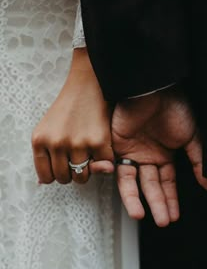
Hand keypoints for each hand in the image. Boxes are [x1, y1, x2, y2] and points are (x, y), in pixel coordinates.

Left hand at [32, 48, 113, 184]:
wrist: (89, 84)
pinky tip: (102, 148)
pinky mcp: (98, 141)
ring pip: (83, 177)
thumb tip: (43, 184)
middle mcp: (57, 143)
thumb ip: (45, 154)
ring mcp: (78, 143)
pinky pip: (103, 166)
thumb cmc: (68, 106)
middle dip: (73, 171)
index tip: (64, 166)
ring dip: (89, 169)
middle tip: (79, 158)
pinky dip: (105, 161)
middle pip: (65, 178)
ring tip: (90, 153)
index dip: (57, 174)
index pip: (46, 177)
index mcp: (40, 140)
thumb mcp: (47, 128)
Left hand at [112, 87, 206, 226]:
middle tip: (163, 221)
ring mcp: (133, 152)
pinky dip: (125, 186)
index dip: (170, 199)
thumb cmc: (175, 107)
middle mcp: (148, 156)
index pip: (167, 182)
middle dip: (157, 204)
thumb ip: (199, 161)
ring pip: (133, 182)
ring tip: (142, 216)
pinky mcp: (118, 147)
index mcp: (165, 154)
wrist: (154, 89)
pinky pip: (119, 170)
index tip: (174, 216)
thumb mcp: (192, 137)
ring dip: (137, 200)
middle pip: (151, 186)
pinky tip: (131, 200)